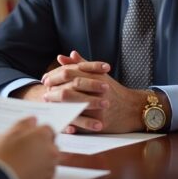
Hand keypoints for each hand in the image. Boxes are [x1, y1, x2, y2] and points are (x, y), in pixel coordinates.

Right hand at [0, 116, 57, 178]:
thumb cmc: (1, 160)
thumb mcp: (6, 135)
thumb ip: (22, 125)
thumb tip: (31, 121)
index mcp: (42, 136)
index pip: (47, 128)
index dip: (37, 131)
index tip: (29, 135)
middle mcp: (50, 151)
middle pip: (50, 144)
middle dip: (41, 145)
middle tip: (24, 148)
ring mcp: (49, 168)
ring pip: (49, 159)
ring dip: (40, 158)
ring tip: (22, 161)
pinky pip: (46, 172)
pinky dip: (39, 170)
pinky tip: (25, 169)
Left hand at [44, 51, 158, 132]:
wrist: (132, 109)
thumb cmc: (113, 90)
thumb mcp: (99, 74)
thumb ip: (80, 65)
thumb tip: (63, 56)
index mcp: (96, 76)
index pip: (69, 73)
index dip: (54, 76)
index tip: (45, 79)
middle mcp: (98, 90)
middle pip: (68, 89)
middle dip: (53, 92)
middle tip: (45, 93)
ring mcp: (99, 106)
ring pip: (72, 106)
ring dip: (58, 105)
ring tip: (50, 104)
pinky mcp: (101, 122)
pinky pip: (80, 122)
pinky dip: (69, 120)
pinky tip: (60, 117)